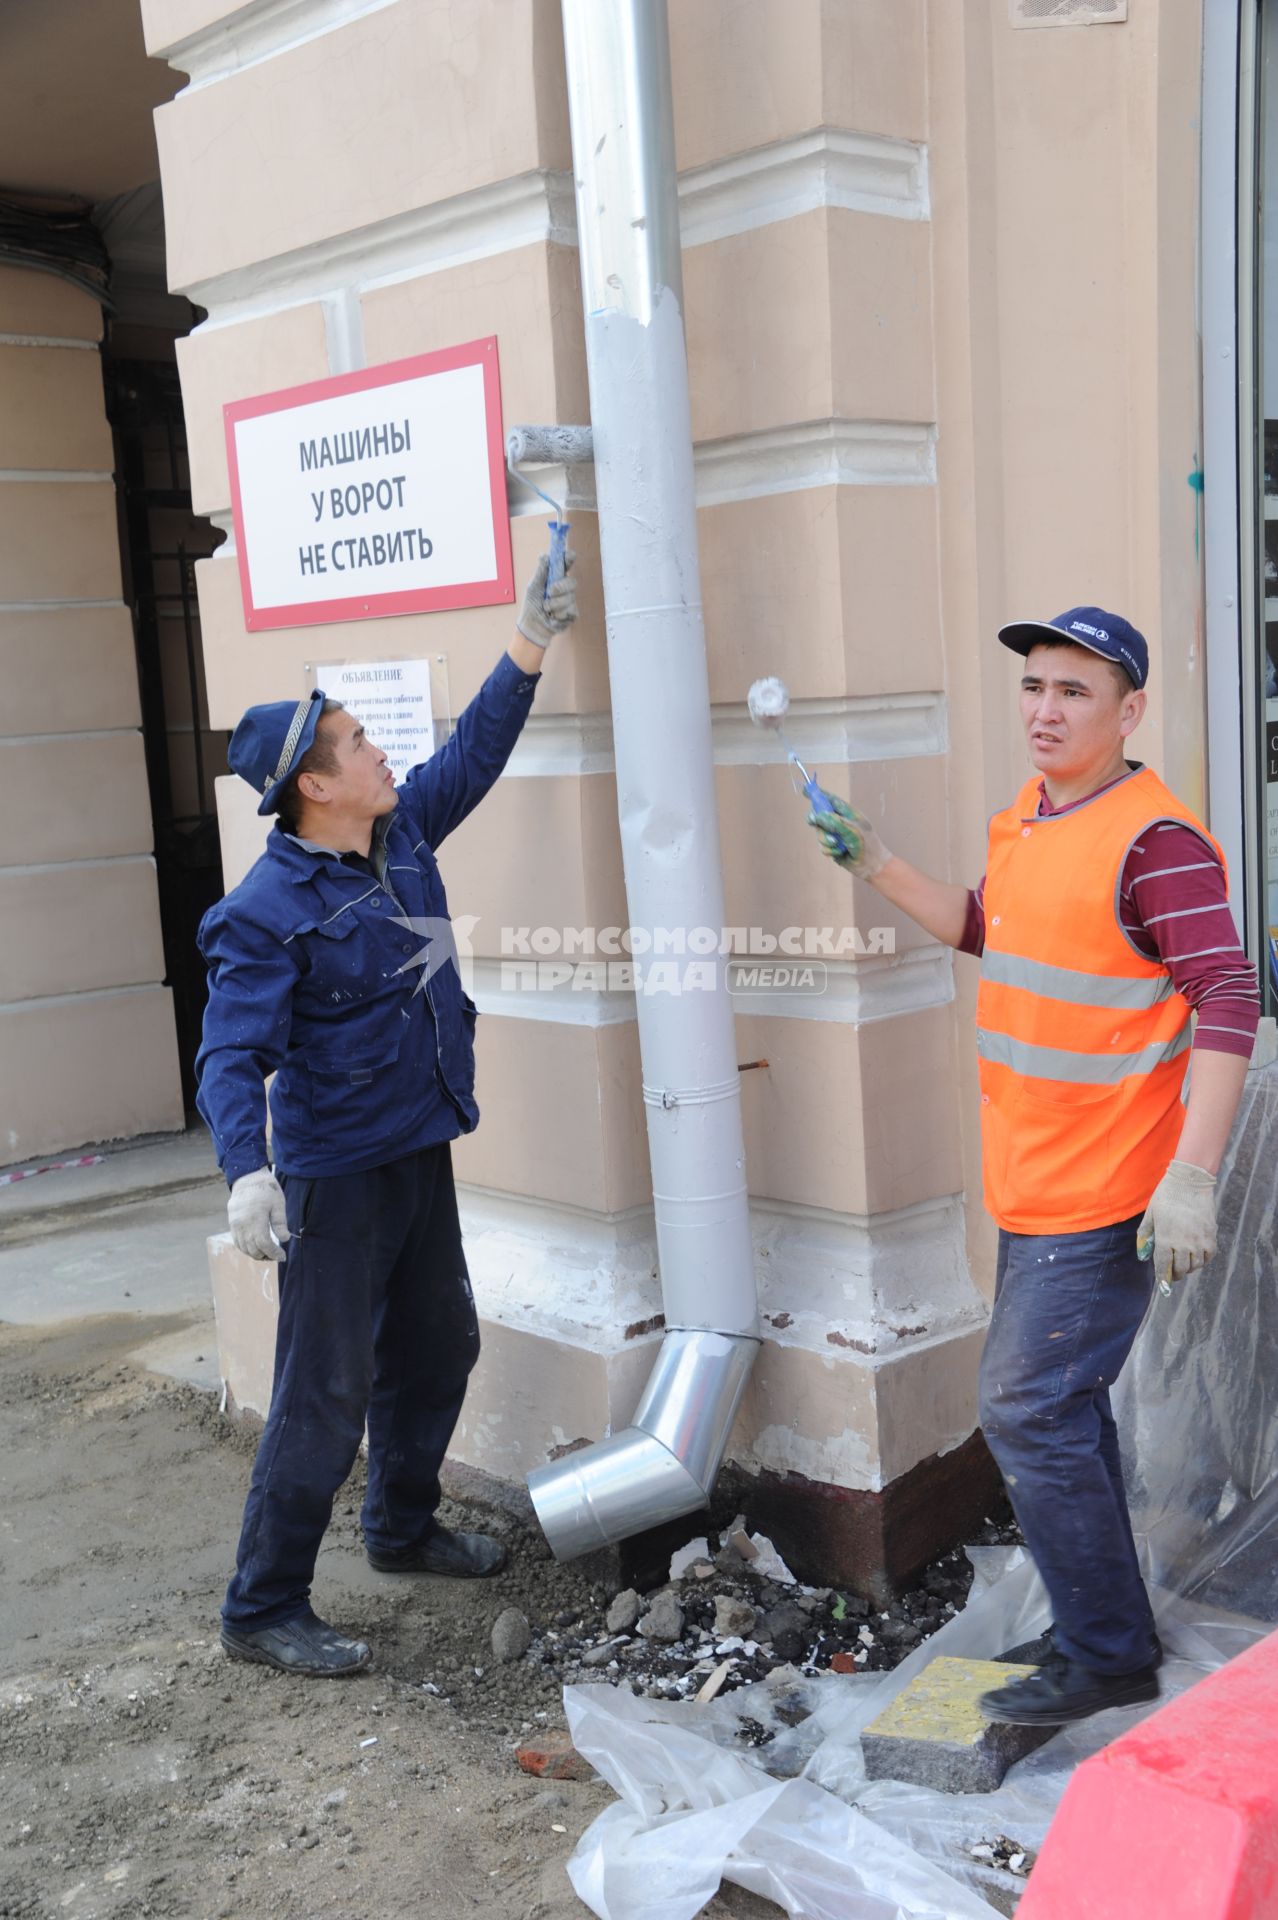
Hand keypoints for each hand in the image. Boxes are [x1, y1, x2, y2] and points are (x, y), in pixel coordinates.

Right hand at [228, 1167, 289, 1262]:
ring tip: (268, 1253)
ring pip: (244, 1248)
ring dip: (256, 1254)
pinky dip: (246, 1248)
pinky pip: (237, 1242)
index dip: (274, 1253)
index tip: (283, 1256)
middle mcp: (242, 1225)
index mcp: (256, 1219)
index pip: (264, 1244)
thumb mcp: (278, 1203)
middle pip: (253, 1249)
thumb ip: (280, 1222)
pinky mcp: (232, 1224)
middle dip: (266, 1256)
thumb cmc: (266, 1190)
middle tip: (277, 1255)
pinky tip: (256, 1247)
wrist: (247, 1178)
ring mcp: (235, 1225)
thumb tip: (285, 1239)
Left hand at [516, 550, 577, 648]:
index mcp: (556, 578)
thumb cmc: (532, 605)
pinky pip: (570, 610)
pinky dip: (558, 614)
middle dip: (561, 587)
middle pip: (572, 582)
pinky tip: (553, 617)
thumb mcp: (533, 587)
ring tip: (546, 609)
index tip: (570, 556)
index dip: (569, 559)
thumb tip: (544, 555)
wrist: (533, 626)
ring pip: (570, 598)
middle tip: (550, 592)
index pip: (566, 565)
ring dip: (554, 604)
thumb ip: (541, 572)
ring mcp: (570, 601)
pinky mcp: (573, 613)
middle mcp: (565, 588)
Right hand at [807, 793, 890, 880]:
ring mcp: (836, 835)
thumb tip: (817, 816)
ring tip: (838, 845)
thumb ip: (834, 822)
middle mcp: (840, 822)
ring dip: (826, 840)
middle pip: (819, 817)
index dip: (819, 795)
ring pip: (819, 833)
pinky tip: (840, 853)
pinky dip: (830, 850)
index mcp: (848, 813)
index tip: (806, 791)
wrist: (872, 866)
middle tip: (814, 821)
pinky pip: (822, 846)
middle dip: (818, 822)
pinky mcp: (832, 847)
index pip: (831, 800)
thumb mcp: (852, 830)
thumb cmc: (867, 844)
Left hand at [1136, 1160, 1216, 1292]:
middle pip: (1180, 1269)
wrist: (1190, 1182)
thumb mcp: (1150, 1214)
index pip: (1163, 1266)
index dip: (1163, 1277)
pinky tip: (1197, 1256)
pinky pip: (1209, 1256)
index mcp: (1165, 1238)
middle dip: (1175, 1274)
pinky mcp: (1211, 1235)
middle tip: (1173, 1273)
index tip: (1163, 1285)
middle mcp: (1182, 1243)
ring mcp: (1199, 1240)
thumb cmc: (1166, 1196)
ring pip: (1195, 1265)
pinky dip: (1203, 1260)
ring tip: (1184, 1263)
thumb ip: (1145, 1235)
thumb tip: (1142, 1255)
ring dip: (1189, 1267)